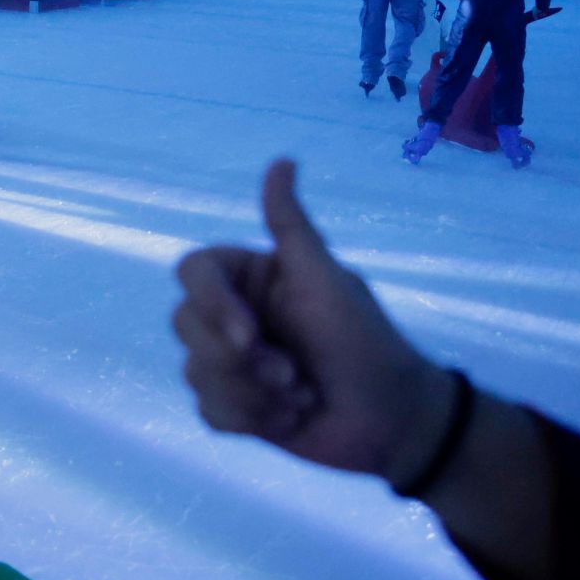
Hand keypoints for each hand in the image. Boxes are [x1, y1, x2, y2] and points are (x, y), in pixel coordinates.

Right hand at [172, 159, 454, 486]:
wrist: (395, 420)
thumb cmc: (365, 342)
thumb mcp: (326, 280)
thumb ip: (292, 226)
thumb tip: (284, 159)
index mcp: (248, 279)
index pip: (192, 272)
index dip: (209, 304)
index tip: (247, 334)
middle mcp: (231, 315)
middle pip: (184, 325)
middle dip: (237, 361)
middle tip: (290, 374)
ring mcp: (229, 363)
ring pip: (195, 373)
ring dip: (253, 395)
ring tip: (300, 396)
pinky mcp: (234, 406)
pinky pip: (208, 411)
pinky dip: (250, 420)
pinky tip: (289, 419)